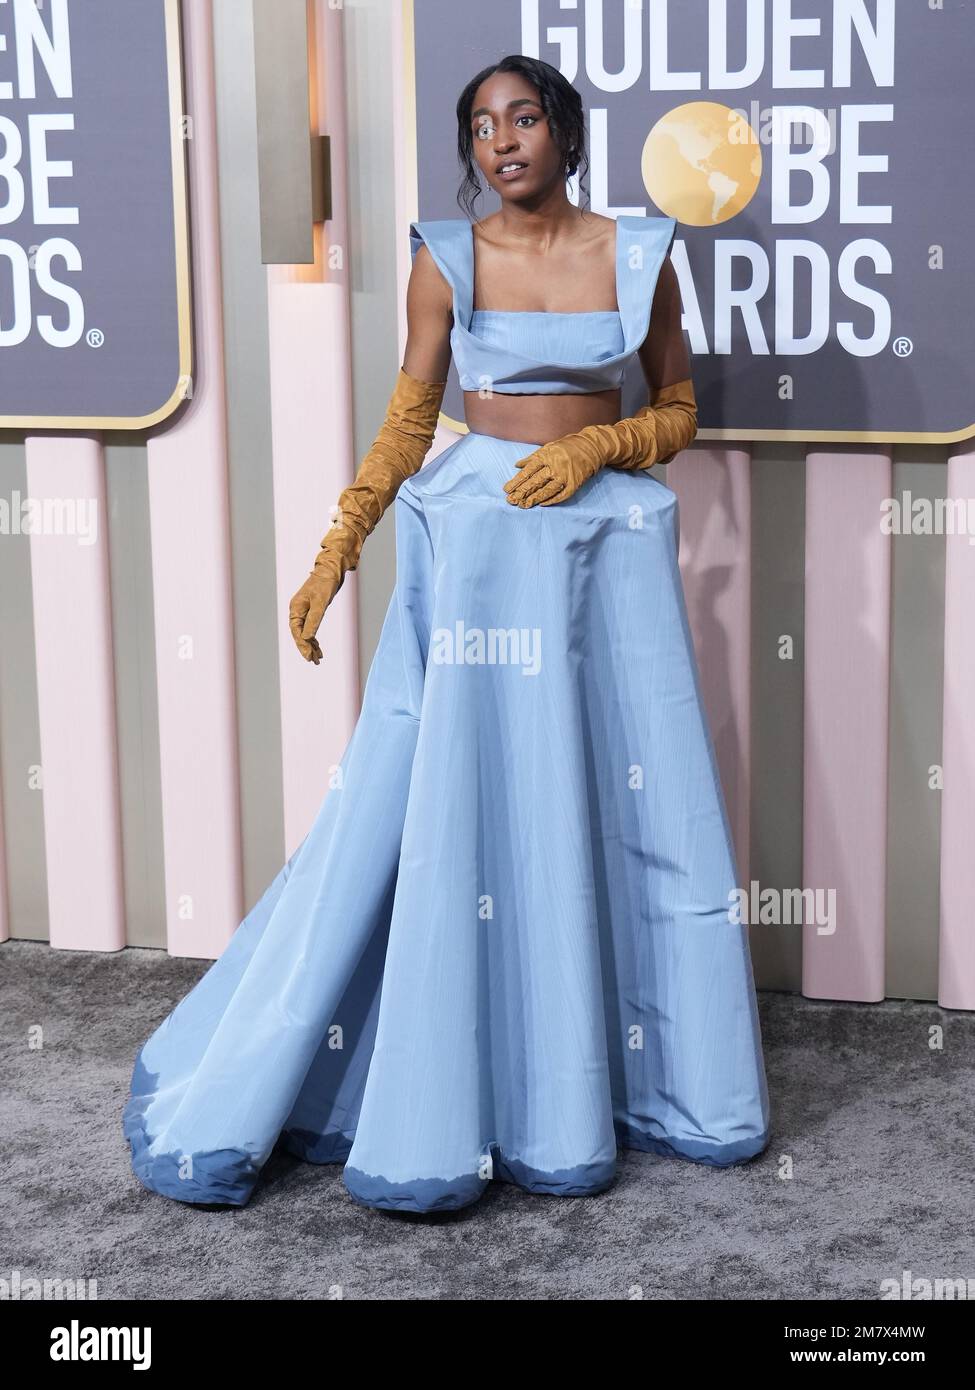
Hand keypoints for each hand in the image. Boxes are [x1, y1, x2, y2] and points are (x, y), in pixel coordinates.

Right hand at [288, 550, 344, 664]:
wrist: (332, 569)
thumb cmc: (325, 583)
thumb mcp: (320, 602)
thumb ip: (314, 620)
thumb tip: (307, 638)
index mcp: (296, 608)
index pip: (296, 632)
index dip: (302, 645)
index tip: (309, 657)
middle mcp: (298, 611)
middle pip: (299, 634)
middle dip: (306, 648)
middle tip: (314, 661)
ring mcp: (305, 611)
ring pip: (305, 633)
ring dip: (311, 646)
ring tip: (318, 659)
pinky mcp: (312, 611)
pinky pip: (311, 629)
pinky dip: (314, 639)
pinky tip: (319, 649)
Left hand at [502, 435, 603, 507]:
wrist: (591, 447)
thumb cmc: (567, 446)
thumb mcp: (548, 447)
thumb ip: (533, 458)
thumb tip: (517, 465)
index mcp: (546, 455)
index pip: (528, 470)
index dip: (516, 481)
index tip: (506, 490)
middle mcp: (555, 465)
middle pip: (535, 481)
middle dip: (522, 492)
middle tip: (512, 501)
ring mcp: (565, 475)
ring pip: (547, 490)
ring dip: (534, 498)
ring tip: (524, 505)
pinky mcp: (574, 483)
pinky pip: (561, 494)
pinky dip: (552, 500)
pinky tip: (542, 504)